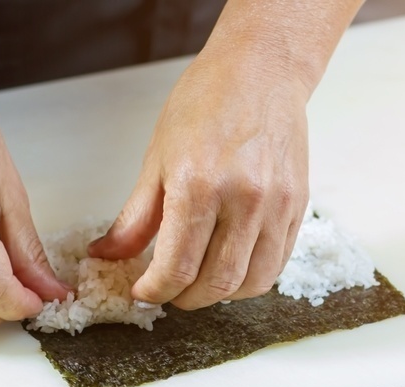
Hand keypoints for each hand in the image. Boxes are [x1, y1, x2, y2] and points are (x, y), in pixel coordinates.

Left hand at [87, 48, 309, 308]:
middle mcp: (243, 200)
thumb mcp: (157, 158)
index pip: (177, 267)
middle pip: (216, 283)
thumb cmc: (207, 103)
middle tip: (170, 291)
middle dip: (186, 298)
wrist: (261, 71)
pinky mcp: (297, 207)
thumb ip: (135, 217)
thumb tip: (107, 254)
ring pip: (251, 283)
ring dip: (222, 294)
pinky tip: (231, 265)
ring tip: (201, 281)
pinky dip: (251, 278)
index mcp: (199, 186)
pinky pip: (276, 263)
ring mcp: (276, 206)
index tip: (144, 291)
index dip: (155, 291)